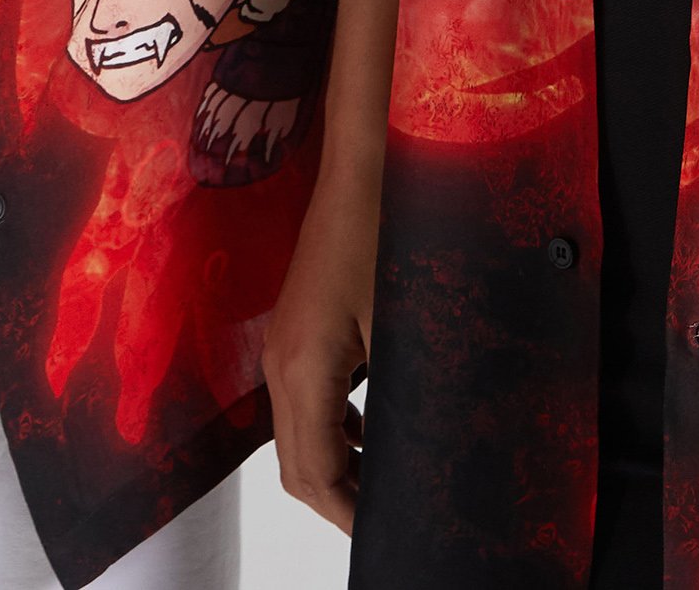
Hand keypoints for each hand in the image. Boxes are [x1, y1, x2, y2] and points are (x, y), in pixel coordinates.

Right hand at [265, 158, 380, 532]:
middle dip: (337, 501)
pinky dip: (333, 431)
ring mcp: (283, 344)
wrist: (362, 165)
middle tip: (385, 518)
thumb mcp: (402, 323)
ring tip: (384, 485)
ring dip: (335, 467)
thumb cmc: (384, 231)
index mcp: (304, 370)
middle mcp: (281, 363)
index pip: (313, 474)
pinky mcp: (295, 328)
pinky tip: (372, 430)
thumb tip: (418, 452)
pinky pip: (305, 401)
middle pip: (296, 466)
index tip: (383, 533)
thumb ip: (400, 396)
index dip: (347, 514)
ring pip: (297, 436)